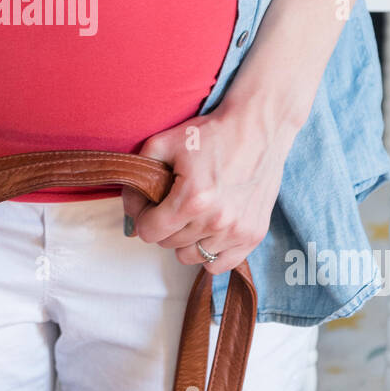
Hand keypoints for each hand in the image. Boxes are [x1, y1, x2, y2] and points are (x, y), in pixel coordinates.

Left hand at [122, 97, 299, 274]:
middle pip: (168, 244)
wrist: (258, 126)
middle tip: (171, 203)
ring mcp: (237, 230)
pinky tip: (208, 230)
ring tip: (191, 215)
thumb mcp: (164, 142)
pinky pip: (219, 264)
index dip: (142, 216)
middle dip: (163, 224)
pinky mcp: (254, 235)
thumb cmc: (212, 133)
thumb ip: (139, 173)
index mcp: (193, 199)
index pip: (149, 232)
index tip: (148, 204)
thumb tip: (131, 207)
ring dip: (185, 239)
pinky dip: (210, 252)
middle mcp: (216, 221)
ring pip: (191, 256)